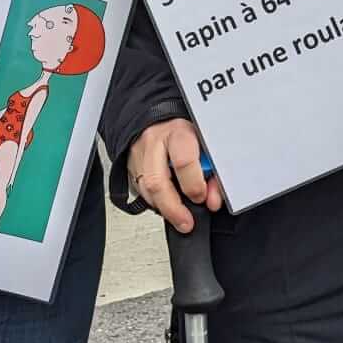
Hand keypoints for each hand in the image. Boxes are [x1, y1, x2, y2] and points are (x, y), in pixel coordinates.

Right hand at [127, 118, 222, 233]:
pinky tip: (166, 203)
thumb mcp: (205, 144)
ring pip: (145, 190)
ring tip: (179, 218)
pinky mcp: (129, 167)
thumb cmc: (184, 132)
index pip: (184, 162)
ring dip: (163, 209)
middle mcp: (153, 143)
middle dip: (173, 209)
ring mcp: (138, 155)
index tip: (203, 197)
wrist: (158, 120)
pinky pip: (139, 192)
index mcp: (177, 132)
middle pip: (157, 182)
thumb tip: (213, 200)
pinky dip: (154, 202)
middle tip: (186, 222)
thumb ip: (212, 172)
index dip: (195, 185)